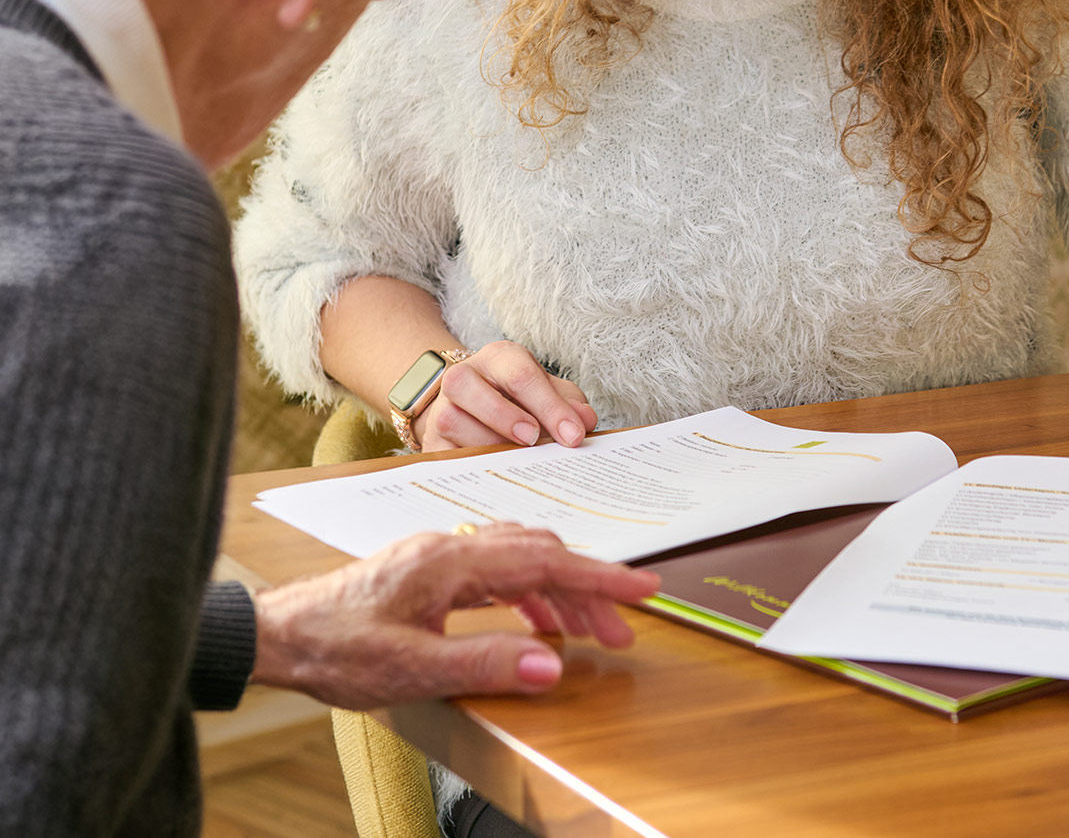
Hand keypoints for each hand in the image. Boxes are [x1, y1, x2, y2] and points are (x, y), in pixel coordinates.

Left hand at [250, 523, 658, 708]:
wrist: (280, 635)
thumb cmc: (336, 648)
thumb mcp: (413, 668)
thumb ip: (486, 663)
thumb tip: (552, 664)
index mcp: (452, 560)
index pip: (544, 559)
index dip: (598, 577)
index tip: (641, 590)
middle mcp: (451, 547)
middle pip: (540, 555)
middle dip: (588, 590)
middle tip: (623, 631)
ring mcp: (440, 557)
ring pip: (520, 561)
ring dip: (560, 593)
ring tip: (590, 634)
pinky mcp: (430, 573)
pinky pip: (497, 572)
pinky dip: (529, 594)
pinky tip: (537, 624)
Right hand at [415, 340, 597, 450]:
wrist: (474, 410)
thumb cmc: (520, 400)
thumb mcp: (548, 393)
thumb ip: (569, 404)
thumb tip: (583, 422)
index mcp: (498, 359)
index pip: (520, 375)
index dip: (549, 406)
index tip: (572, 435)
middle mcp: (463, 377)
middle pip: (469, 387)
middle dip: (505, 416)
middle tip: (533, 439)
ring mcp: (441, 408)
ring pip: (453, 421)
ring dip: (488, 443)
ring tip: (516, 458)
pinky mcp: (431, 441)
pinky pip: (443, 452)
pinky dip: (470, 463)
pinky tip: (495, 471)